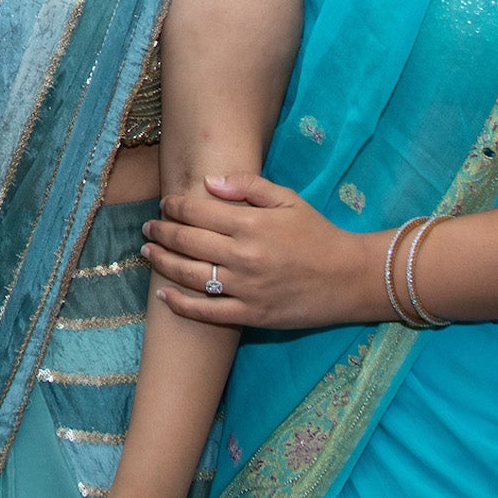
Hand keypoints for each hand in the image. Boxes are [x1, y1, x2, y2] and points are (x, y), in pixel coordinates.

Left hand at [143, 173, 384, 330]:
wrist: (349, 278)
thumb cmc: (318, 234)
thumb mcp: (288, 200)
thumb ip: (247, 186)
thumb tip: (208, 182)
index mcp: (251, 224)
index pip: (197, 212)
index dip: (174, 206)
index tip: (164, 204)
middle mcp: (244, 255)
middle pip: (187, 242)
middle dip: (161, 232)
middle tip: (147, 228)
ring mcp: (246, 288)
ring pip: (190, 275)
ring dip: (162, 263)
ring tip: (149, 253)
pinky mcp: (251, 315)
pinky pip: (207, 312)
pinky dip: (181, 305)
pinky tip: (164, 295)